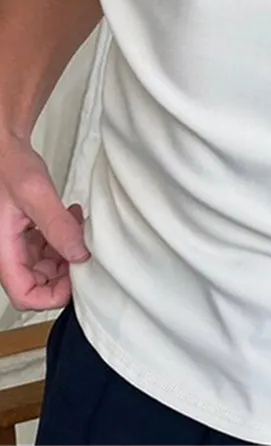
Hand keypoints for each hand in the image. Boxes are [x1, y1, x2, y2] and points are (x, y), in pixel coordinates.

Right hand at [0, 133, 88, 310]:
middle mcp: (10, 251)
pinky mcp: (29, 232)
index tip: (79, 278)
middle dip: (66, 271)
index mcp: (4, 250)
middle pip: (40, 284)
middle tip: (87, 249)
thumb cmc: (11, 166)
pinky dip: (65, 238)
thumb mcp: (36, 194)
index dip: (53, 296)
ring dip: (68, 253)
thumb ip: (57, 225)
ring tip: (80, 227)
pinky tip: (73, 218)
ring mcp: (20, 243)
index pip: (25, 295)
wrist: (7, 149)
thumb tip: (80, 254)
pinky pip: (50, 248)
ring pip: (48, 266)